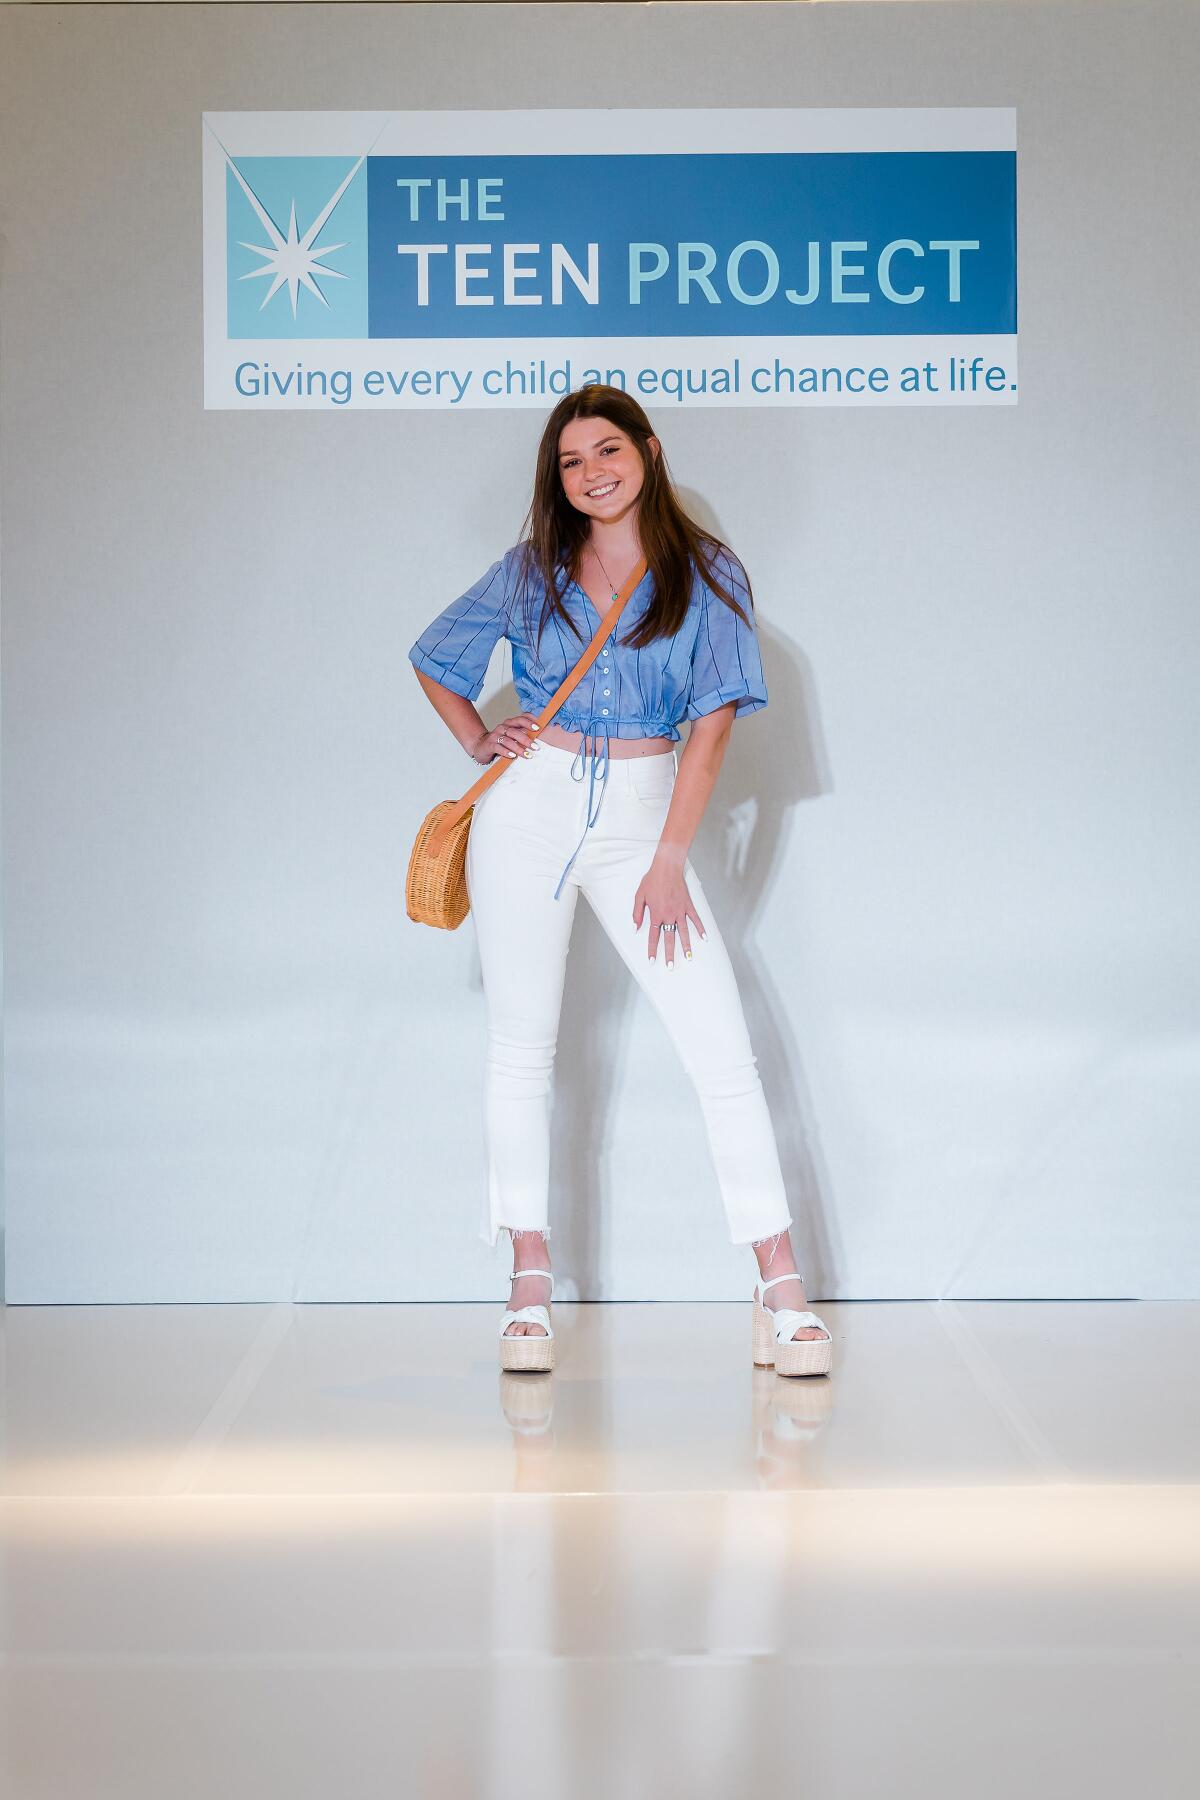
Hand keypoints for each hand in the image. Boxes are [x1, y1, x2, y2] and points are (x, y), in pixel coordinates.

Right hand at [472, 714, 540, 762]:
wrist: (481, 747)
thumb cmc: (500, 742)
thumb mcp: (512, 736)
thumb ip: (523, 734)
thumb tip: (541, 736)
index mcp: (509, 723)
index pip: (520, 719)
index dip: (529, 722)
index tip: (538, 728)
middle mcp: (502, 728)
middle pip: (515, 731)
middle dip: (526, 739)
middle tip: (535, 747)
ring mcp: (495, 736)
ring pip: (507, 740)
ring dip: (518, 748)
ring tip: (527, 755)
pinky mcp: (489, 745)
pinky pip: (498, 747)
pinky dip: (506, 752)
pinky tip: (513, 756)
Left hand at [632, 853, 705, 967]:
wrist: (667, 867)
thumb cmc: (652, 880)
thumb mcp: (639, 896)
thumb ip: (637, 913)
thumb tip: (635, 928)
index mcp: (656, 914)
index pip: (653, 936)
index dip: (652, 950)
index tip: (652, 961)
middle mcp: (669, 915)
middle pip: (669, 939)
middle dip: (670, 954)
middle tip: (671, 967)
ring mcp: (680, 911)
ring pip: (684, 932)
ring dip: (686, 946)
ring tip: (689, 958)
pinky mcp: (688, 905)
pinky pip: (696, 919)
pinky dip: (700, 929)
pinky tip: (705, 938)